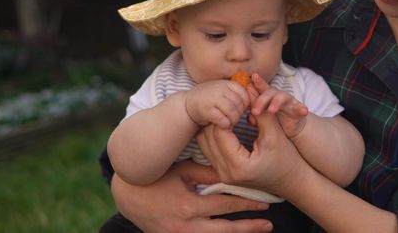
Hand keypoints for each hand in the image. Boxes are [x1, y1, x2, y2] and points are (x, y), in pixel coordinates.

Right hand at [111, 160, 272, 232]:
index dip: (246, 204)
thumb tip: (233, 172)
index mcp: (190, 206)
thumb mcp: (182, 171)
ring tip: (259, 230)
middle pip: (225, 230)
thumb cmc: (158, 177)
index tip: (265, 202)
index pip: (225, 206)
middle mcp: (187, 226)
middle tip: (269, 224)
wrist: (129, 196)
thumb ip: (207, 172)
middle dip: (249, 226)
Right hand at [185, 79, 250, 127]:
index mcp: (228, 83)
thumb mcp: (224, 91)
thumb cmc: (210, 99)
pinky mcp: (206, 110)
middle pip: (240, 104)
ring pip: (232, 112)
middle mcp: (221, 88)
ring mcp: (213, 98)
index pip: (245, 95)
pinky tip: (223, 125)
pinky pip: (222, 119)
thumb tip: (255, 100)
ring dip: (233, 120)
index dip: (246, 105)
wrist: (187, 104)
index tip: (242, 111)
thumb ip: (237, 93)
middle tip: (235, 119)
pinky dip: (225, 124)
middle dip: (240, 114)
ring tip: (230, 123)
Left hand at [196, 110, 309, 197]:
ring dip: (212, 127)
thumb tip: (250, 93)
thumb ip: (262, 114)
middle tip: (227, 106)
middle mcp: (227, 173)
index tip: (235, 104)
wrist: (291, 180)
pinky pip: (209, 150)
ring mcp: (223, 175)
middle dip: (216, 119)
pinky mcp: (222, 173)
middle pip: (207, 138)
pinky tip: (225, 125)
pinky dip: (213, 135)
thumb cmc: (287, 159)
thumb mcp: (275, 135)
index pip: (220, 133)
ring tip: (226, 114)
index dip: (225, 114)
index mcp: (239, 166)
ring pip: (204, 144)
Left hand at [249, 73, 308, 137]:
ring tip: (271, 110)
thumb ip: (256, 115)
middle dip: (261, 101)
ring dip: (276, 103)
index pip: (261, 87)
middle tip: (254, 111)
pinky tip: (304, 111)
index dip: (258, 81)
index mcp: (267, 96)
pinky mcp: (298, 109)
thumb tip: (249, 117)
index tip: (253, 76)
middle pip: (269, 93)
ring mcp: (288, 101)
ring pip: (282, 97)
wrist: (290, 126)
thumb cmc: (273, 118)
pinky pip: (300, 108)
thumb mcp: (263, 117)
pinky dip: (302, 108)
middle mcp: (277, 95)